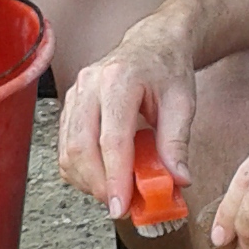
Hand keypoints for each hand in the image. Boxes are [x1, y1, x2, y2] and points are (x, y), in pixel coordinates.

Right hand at [58, 19, 196, 218]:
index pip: (111, 139)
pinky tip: (102, 175)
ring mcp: (76, 93)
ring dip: (88, 180)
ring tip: (115, 191)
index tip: (121, 205)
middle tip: (120, 206)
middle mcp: (91, 85)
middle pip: (81, 147)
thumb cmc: (168, 69)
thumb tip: (177, 179)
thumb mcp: (183, 103)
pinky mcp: (70, 104)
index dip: (114, 177)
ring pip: (68, 150)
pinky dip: (81, 169)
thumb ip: (177, 142)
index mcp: (120, 80)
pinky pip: (65, 146)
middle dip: (98, 184)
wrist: (154, 43)